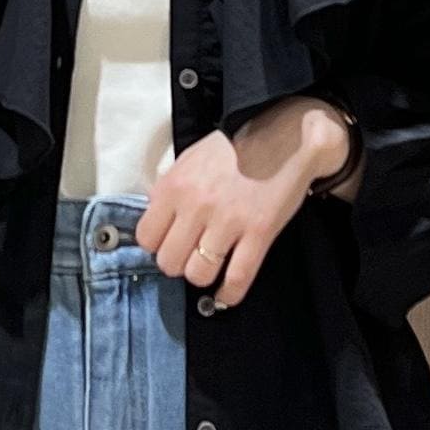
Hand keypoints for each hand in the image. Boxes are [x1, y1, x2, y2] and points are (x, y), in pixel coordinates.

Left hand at [135, 94, 355, 306]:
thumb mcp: (189, 161)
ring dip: (203, 276)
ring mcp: (228, 221)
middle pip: (169, 262)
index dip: (157, 245)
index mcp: (174, 187)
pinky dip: (230, 293)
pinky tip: (228, 292)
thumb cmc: (233, 147)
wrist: (283, 135)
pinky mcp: (259, 232)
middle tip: (190, 255)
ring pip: (198, 274)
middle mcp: (196, 206)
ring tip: (211, 267)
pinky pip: (237, 278)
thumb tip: (156, 221)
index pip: (146, 238)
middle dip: (178, 264)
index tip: (169, 242)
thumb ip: (170, 191)